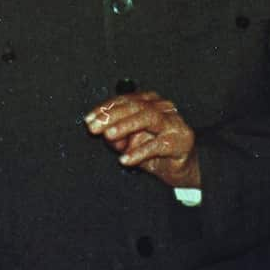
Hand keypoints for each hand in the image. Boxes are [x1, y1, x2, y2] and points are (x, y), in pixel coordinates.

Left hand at [84, 91, 200, 188]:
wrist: (181, 168)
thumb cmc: (155, 151)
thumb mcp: (130, 144)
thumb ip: (118, 137)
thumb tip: (106, 135)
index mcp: (149, 102)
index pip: (124, 100)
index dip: (105, 108)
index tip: (89, 119)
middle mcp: (162, 108)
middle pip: (134, 106)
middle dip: (112, 116)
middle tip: (95, 127)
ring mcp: (173, 122)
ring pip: (148, 117)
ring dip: (125, 125)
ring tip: (109, 136)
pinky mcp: (180, 141)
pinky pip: (158, 145)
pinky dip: (140, 152)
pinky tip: (126, 159)